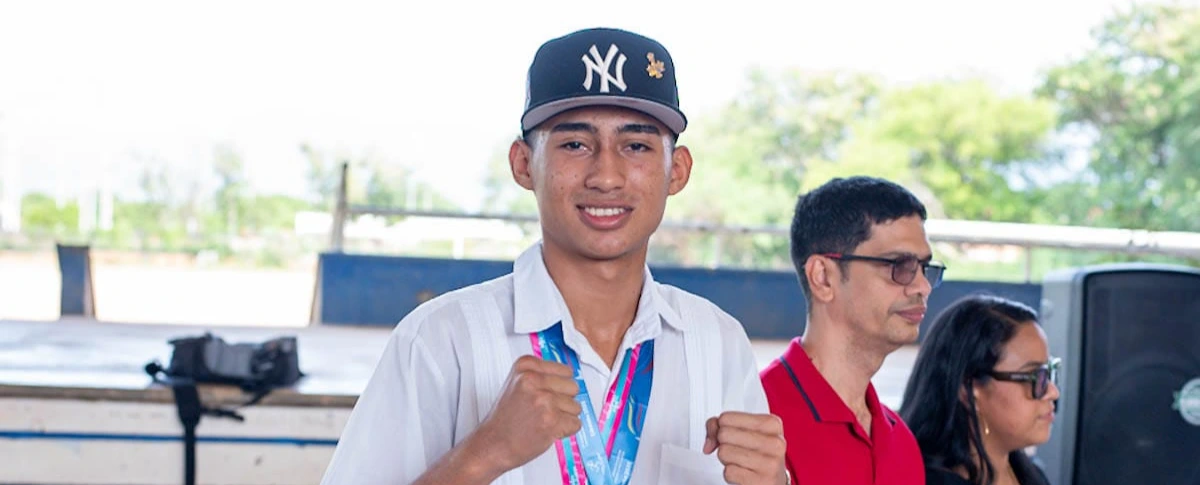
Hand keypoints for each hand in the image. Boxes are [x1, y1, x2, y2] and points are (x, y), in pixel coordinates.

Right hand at [466, 355, 582, 475]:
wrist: (492, 444)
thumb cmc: (504, 419)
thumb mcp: (516, 384)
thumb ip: (541, 376)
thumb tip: (570, 377)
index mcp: (525, 366)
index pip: (565, 370)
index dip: (559, 387)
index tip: (547, 394)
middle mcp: (533, 380)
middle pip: (573, 387)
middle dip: (564, 401)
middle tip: (544, 411)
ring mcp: (543, 399)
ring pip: (576, 407)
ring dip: (563, 417)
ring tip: (542, 421)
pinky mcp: (551, 420)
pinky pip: (576, 423)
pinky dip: (565, 431)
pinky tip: (547, 430)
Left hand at [703, 411, 787, 484]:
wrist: (774, 479)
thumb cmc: (758, 452)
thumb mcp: (745, 431)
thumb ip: (720, 425)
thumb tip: (709, 442)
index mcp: (771, 424)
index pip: (726, 418)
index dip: (721, 427)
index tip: (731, 434)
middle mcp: (774, 442)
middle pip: (724, 434)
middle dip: (723, 443)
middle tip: (736, 449)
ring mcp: (770, 463)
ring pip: (724, 452)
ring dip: (726, 459)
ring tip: (740, 461)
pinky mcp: (761, 481)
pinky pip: (728, 472)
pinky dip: (730, 473)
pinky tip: (743, 472)